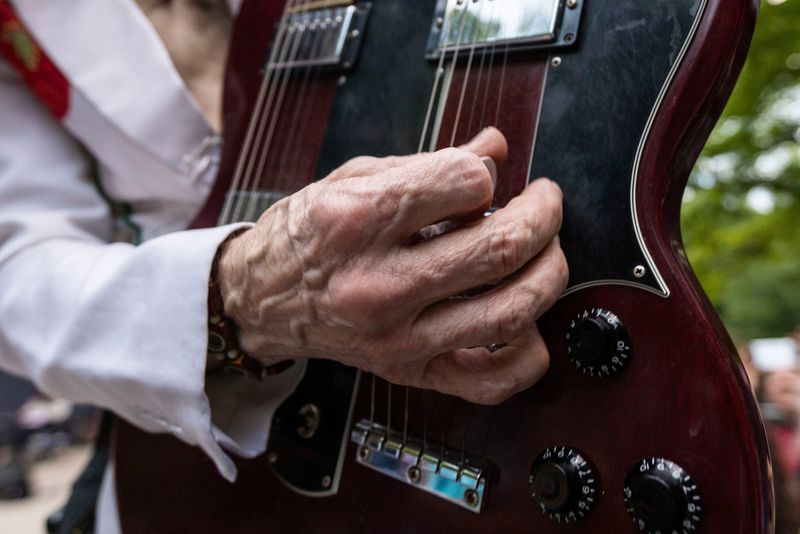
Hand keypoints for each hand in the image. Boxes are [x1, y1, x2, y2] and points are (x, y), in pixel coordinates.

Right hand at [217, 127, 567, 404]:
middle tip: (543, 204)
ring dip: (548, 274)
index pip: (464, 184)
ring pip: (510, 311)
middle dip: (543, 215)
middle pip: (500, 248)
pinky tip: (525, 323)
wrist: (260, 300)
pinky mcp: (408, 370)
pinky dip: (528, 353)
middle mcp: (378, 283)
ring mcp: (396, 335)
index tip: (483, 178)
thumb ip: (428, 163)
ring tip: (545, 252)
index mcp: (358, 220)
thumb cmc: (304, 236)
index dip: (487, 174)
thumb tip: (495, 147)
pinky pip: (491, 380)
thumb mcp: (352, 178)